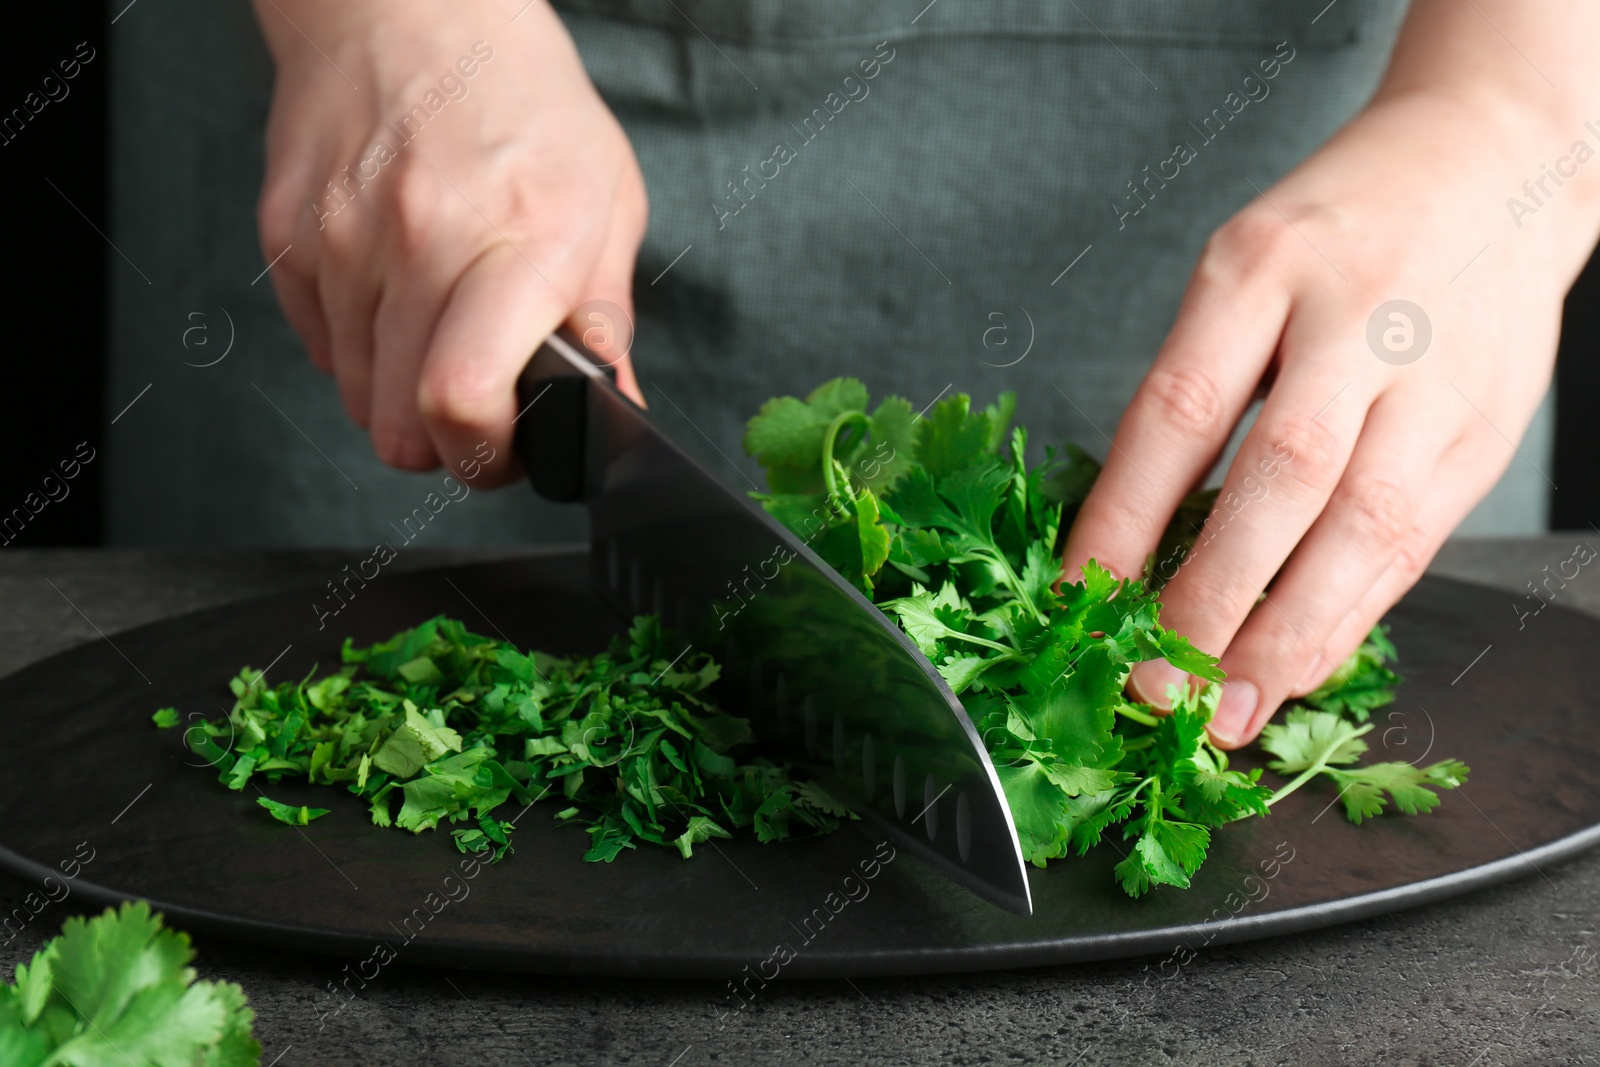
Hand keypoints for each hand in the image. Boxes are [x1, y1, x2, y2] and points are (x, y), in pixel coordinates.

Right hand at [253, 0, 645, 484]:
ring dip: (399, 395)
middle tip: (479, 413)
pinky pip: (319, 348)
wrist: (408, 6)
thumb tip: (613, 405)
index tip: (507, 451)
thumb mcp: (605, 197)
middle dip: (446, 445)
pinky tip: (396, 297)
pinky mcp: (288, 236)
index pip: (462, 396)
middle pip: (400, 424)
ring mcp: (343, 239)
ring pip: (357, 397)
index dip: (483, 456)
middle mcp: (421, 240)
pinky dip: (358, 348)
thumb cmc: (520, 97)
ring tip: (441, 334)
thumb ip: (606, 317)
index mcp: (520, 237)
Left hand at [1063, 84, 1599, 747]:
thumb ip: (1195, 389)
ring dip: (1289, 636)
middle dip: (1214, 597)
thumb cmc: (1334, 234)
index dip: (1123, 518)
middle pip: (1282, 476)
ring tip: (1226, 709)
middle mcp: (1357, 320)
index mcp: (1262, 266)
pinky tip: (1297, 668)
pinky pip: (1413, 548)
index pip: (1178, 409)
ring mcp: (1435, 380)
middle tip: (1157, 683)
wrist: (1487, 166)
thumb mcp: (1239, 271)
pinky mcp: (1484, 434)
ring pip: (1364, 529)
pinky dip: (1348, 620)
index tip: (1080, 599)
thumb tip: (1132, 541)